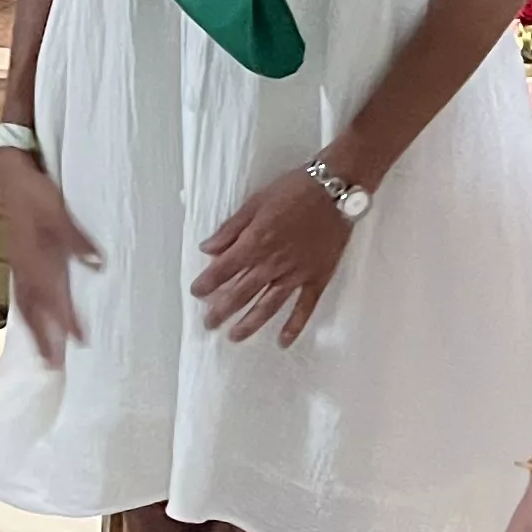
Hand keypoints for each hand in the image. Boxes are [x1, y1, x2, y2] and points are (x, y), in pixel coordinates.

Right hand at [0, 146, 105, 366]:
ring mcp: (17, 263)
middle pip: (32, 311)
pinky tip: (35, 317)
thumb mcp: (57, 210)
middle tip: (54, 366)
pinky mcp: (17, 258)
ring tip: (43, 353)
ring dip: (33, 331)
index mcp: (32, 257)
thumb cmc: (32, 189)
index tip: (80, 341)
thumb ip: (77, 239)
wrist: (8, 170)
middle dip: (43, 339)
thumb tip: (96, 264)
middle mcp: (23, 266)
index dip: (66, 321)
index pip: (51, 298)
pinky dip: (27, 312)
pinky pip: (20, 293)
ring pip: (24, 305)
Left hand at [191, 164, 352, 345]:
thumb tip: (207, 248)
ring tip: (235, 337)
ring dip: (249, 323)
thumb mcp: (255, 202)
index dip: (206, 284)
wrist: (336, 189)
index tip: (196, 293)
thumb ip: (230, 229)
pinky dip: (294, 325)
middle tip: (208, 324)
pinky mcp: (317, 278)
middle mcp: (272, 264)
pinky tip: (283, 341)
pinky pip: (304, 307)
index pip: (222, 270)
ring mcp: (296, 274)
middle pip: (241, 293)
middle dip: (221, 311)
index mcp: (254, 243)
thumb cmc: (293, 190)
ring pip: (268, 305)